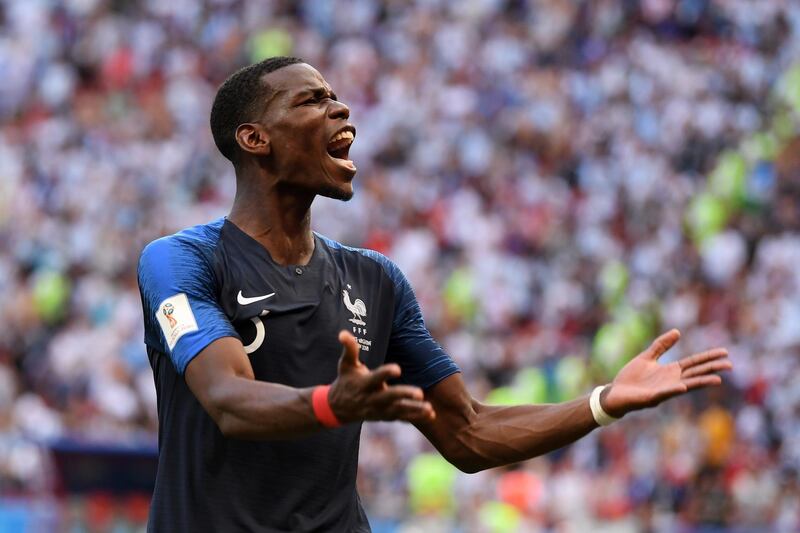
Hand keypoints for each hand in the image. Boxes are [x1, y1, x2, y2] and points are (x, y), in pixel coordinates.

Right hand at [328, 330, 435, 423]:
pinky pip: (402, 418)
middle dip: (404, 395)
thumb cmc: (346, 381)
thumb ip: (349, 349)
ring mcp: (380, 410)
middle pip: (390, 397)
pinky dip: (415, 417)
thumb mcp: (346, 365)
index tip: (398, 369)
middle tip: (420, 393)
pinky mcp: (386, 416)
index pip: (375, 378)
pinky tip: (431, 415)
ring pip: (398, 410)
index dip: (385, 373)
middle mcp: (372, 398)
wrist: (339, 408)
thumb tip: (343, 333)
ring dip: (414, 410)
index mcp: (364, 384)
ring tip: (429, 408)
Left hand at [600, 329, 731, 417]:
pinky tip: (683, 386)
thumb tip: (678, 332)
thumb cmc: (631, 377)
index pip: (694, 362)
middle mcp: (671, 381)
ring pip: (686, 385)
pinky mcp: (652, 398)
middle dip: (712, 369)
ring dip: (701, 382)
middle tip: (730, 365)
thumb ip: (661, 345)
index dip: (708, 357)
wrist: (615, 393)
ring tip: (717, 380)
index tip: (725, 352)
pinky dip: (674, 389)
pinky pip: (665, 393)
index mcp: (670, 371)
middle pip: (696, 373)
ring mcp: (663, 390)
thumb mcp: (647, 357)